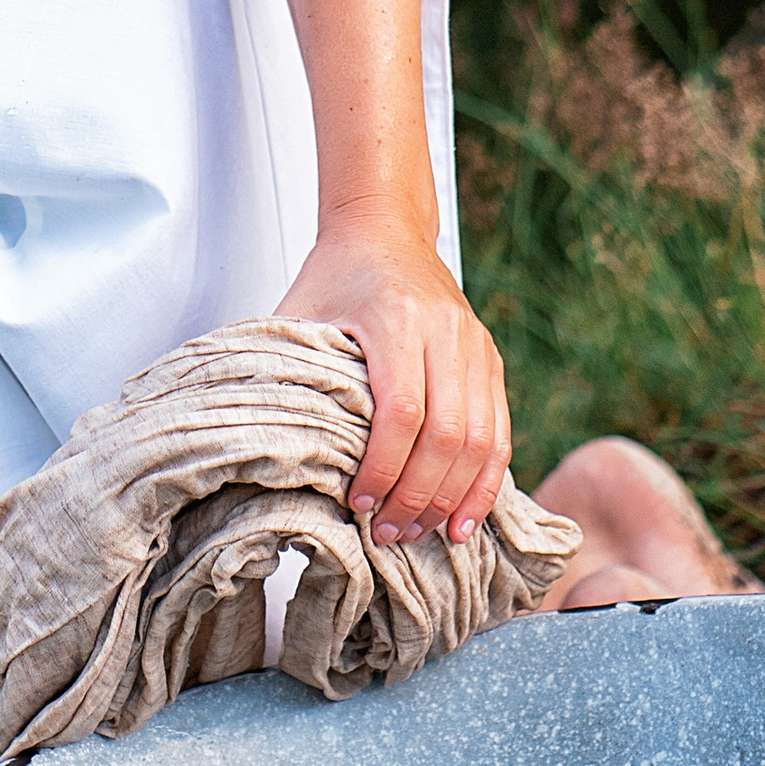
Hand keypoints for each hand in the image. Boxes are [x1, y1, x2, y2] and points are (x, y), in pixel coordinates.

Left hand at [275, 216, 511, 549]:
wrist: (385, 230)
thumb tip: (265, 444)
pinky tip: (464, 518)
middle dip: (417, 495)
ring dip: (454, 498)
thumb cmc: (336, 274)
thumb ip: (290, 371)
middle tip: (388, 534)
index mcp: (396, 318)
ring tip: (422, 535)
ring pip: (481, 440)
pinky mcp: (491, 361)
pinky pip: (499, 431)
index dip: (383, 468)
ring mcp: (476, 347)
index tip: (359, 503)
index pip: (401, 411)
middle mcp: (446, 332)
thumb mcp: (301, 314)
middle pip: (446, 435)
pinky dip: (485, 481)